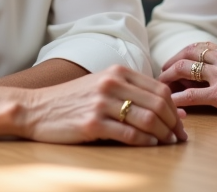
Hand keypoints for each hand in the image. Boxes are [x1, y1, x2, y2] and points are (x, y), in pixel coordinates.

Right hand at [20, 65, 186, 145]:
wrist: (35, 108)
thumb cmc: (72, 100)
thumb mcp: (103, 86)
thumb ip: (135, 94)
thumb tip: (176, 110)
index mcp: (117, 72)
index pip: (159, 89)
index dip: (175, 108)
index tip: (180, 124)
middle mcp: (111, 84)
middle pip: (157, 104)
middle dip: (173, 124)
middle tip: (179, 138)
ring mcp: (101, 103)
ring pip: (146, 119)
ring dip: (162, 134)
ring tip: (167, 144)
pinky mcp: (91, 124)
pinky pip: (128, 134)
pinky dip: (144, 141)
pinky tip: (150, 145)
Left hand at [159, 41, 216, 118]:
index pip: (202, 47)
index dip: (187, 54)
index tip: (179, 61)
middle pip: (188, 53)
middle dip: (172, 61)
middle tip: (164, 71)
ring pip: (185, 69)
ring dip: (169, 76)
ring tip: (161, 85)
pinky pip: (192, 95)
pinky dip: (177, 98)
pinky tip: (169, 102)